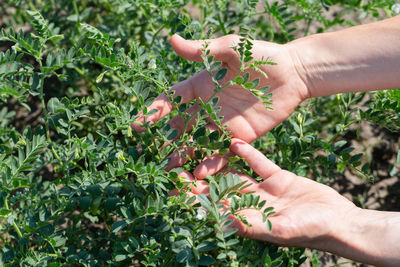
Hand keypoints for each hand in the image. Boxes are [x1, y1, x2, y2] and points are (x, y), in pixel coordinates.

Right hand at [132, 34, 308, 176]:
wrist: (293, 73)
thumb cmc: (260, 54)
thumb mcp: (229, 48)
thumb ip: (201, 50)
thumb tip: (171, 39)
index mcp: (200, 85)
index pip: (172, 100)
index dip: (154, 111)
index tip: (137, 123)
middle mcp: (207, 106)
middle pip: (181, 126)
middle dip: (165, 140)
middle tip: (150, 155)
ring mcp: (222, 123)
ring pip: (197, 142)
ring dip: (184, 156)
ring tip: (170, 171)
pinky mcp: (239, 136)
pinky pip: (222, 150)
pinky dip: (211, 161)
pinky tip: (201, 172)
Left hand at [185, 138, 356, 246]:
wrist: (340, 221)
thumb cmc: (311, 231)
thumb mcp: (280, 228)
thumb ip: (252, 223)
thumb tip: (221, 218)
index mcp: (247, 220)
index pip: (215, 208)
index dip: (196, 199)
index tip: (178, 187)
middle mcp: (251, 204)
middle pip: (220, 190)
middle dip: (200, 180)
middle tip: (179, 164)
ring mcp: (264, 190)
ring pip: (236, 175)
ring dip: (220, 165)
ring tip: (200, 150)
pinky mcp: (278, 177)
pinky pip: (259, 163)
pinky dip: (248, 154)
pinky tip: (234, 142)